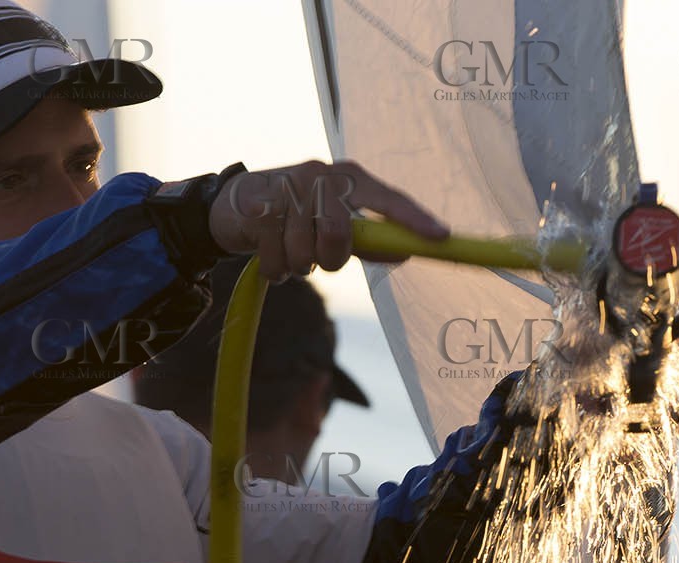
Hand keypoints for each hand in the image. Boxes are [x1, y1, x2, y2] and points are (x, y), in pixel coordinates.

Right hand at [208, 160, 447, 282]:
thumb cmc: (296, 215)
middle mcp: (320, 176)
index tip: (441, 237)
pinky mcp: (259, 208)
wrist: (236, 204)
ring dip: (297, 267)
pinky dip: (275, 271)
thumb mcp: (332, 221)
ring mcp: (287, 188)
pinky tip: (268, 252)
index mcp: (347, 177)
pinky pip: (278, 262)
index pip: (386, 199)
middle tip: (315, 257)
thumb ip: (367, 239)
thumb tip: (404, 252)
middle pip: (339, 235)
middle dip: (328, 259)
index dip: (414, 219)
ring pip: (305, 254)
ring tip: (288, 252)